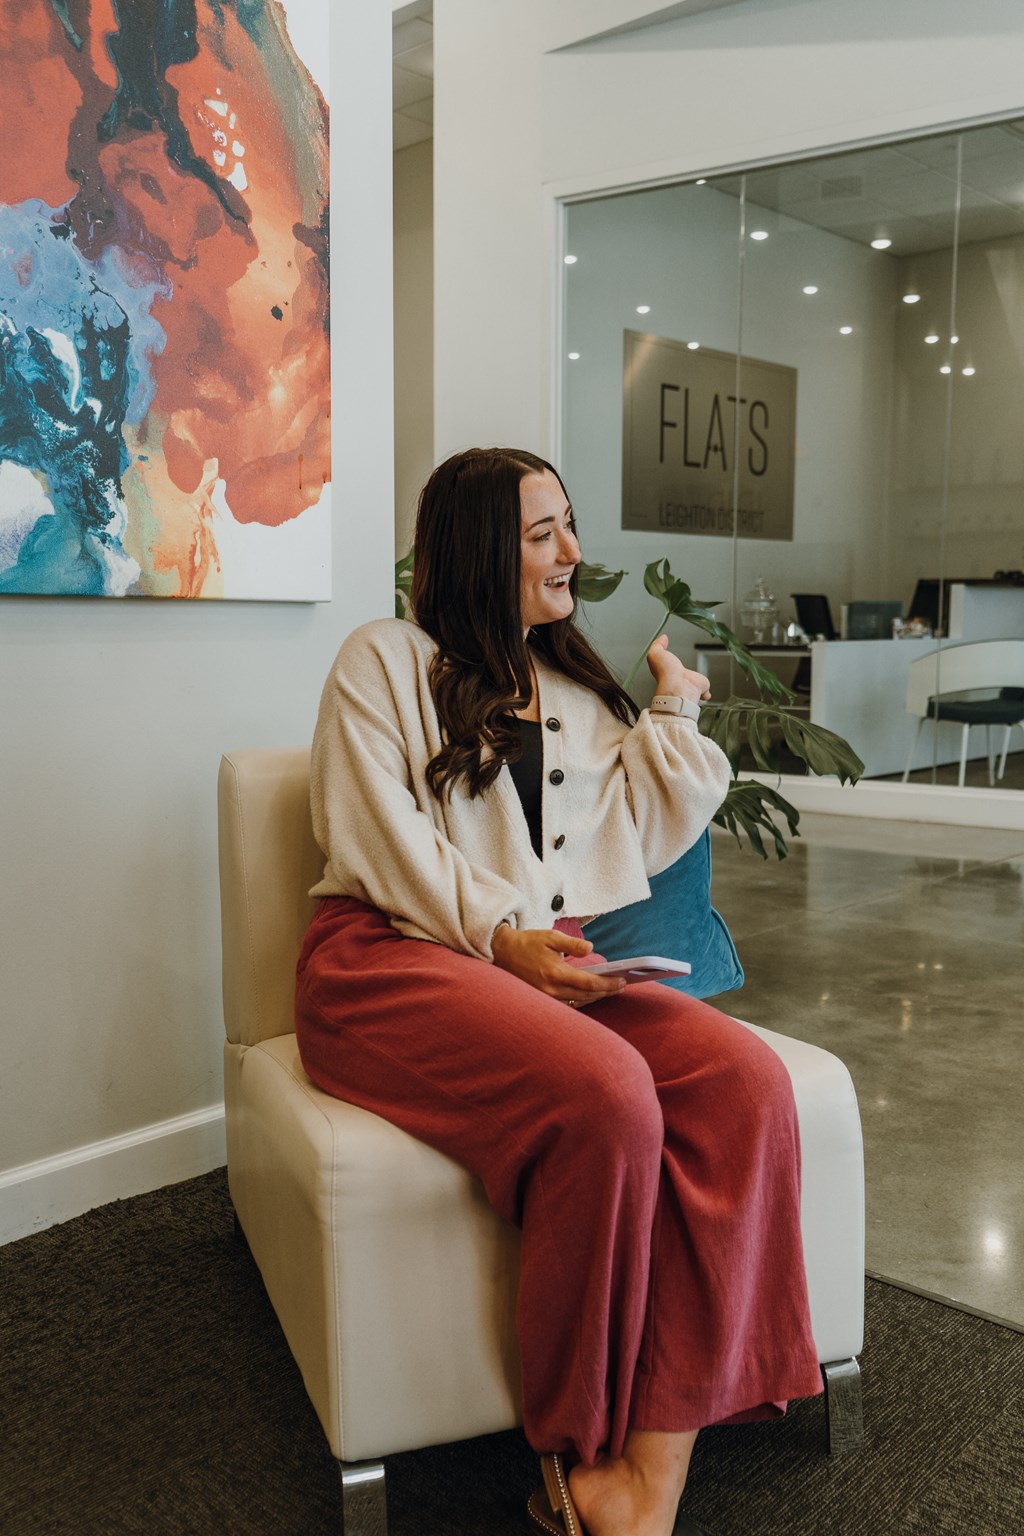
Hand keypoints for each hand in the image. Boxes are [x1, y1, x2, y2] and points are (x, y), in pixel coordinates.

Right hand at [491, 925, 626, 1005]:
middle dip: (606, 991)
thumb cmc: (526, 943)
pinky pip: (567, 1003)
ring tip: (610, 989)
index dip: (608, 984)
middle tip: (622, 985)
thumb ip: (572, 944)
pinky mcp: (543, 999)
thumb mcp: (550, 936)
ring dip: (596, 996)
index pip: (589, 983)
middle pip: (586, 995)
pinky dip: (582, 999)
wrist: (502, 953)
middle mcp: (551, 989)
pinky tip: (591, 993)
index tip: (622, 981)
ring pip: (578, 1001)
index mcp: (555, 973)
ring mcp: (546, 997)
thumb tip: (591, 948)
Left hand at [646, 634, 710, 703]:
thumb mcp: (655, 653)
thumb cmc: (666, 673)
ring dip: (694, 684)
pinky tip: (705, 693)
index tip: (670, 659)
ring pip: (692, 685)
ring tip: (693, 682)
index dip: (669, 663)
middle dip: (682, 675)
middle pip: (681, 676)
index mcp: (668, 671)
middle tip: (683, 672)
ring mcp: (690, 685)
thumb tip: (663, 638)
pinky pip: (705, 691)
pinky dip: (706, 693)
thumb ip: (658, 645)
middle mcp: (679, 679)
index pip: (668, 666)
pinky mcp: (701, 688)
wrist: (678, 686)